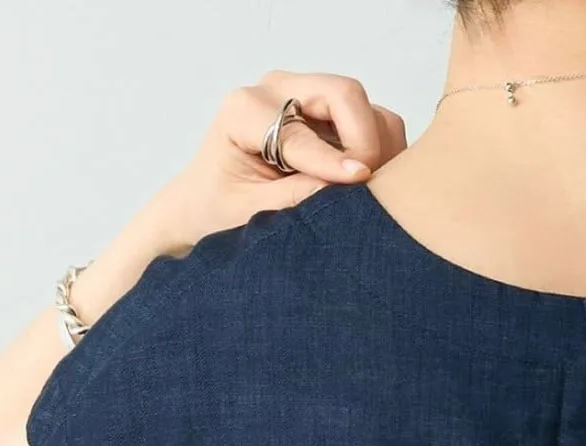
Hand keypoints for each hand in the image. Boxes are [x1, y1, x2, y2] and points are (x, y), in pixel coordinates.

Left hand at [70, 72, 405, 326]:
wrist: (204, 207)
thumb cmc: (218, 212)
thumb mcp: (253, 214)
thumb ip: (299, 197)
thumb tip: (352, 187)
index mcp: (244, 111)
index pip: (303, 129)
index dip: (335, 158)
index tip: (361, 179)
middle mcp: (277, 90)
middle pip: (345, 95)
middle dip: (366, 141)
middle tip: (368, 186)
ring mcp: (305, 96)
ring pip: (365, 107)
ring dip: (377, 147)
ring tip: (368, 190)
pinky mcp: (327, 113)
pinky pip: (372, 121)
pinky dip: (381, 150)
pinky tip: (366, 184)